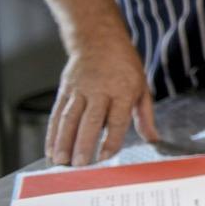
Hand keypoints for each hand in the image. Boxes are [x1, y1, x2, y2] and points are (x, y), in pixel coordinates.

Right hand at [45, 43, 156, 165]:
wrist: (99, 40)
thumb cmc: (125, 67)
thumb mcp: (142, 87)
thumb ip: (145, 116)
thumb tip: (153, 140)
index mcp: (122, 90)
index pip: (117, 118)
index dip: (111, 138)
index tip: (105, 157)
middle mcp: (100, 90)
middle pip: (90, 120)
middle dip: (83, 143)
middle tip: (79, 165)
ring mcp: (79, 89)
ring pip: (69, 118)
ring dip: (63, 141)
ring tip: (61, 162)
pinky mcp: (65, 90)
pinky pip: (57, 114)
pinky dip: (53, 133)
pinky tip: (51, 150)